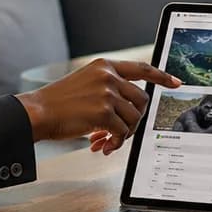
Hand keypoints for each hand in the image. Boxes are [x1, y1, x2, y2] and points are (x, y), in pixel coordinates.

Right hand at [16, 59, 178, 145]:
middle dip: (135, 119)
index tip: (175, 82)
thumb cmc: (57, 102)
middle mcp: (108, 76)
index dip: (161, 76)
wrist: (37, 112)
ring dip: (124, 133)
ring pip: (134, 118)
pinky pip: (122, 132)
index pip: (142, 68)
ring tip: (107, 140)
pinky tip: (102, 145)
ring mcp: (107, 93)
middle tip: (122, 130)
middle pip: (142, 99)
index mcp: (104, 66)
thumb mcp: (85, 82)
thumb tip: (129, 109)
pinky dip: (115, 142)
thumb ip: (107, 88)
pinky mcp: (103, 111)